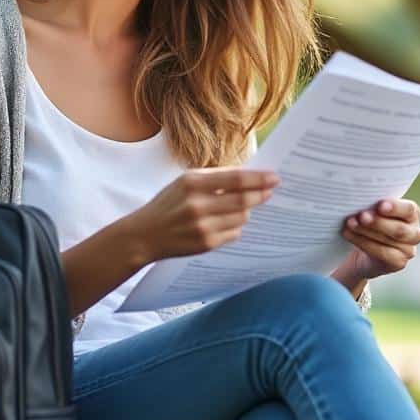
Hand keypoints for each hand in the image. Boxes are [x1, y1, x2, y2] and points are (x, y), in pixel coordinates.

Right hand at [119, 167, 278, 264]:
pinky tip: (225, 223)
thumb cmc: (169, 204)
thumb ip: (214, 178)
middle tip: (270, 191)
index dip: (258, 178)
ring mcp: (202, 227)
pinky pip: (234, 234)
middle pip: (243, 200)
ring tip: (240, 207)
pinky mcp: (206, 244)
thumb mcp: (185, 182)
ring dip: (246, 211)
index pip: (236, 179)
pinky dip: (235, 227)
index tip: (274, 177)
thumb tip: (249, 175)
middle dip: (261, 195)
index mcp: (192, 183)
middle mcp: (197, 205)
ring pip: (242, 218)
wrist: (145, 235)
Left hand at [337, 198, 419, 280]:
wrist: (363, 249)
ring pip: (388, 240)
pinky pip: (381, 253)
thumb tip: (361, 196)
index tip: (380, 205)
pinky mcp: (399, 263)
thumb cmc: (370, 221)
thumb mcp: (374, 209)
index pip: (409, 209)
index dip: (395, 207)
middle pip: (399, 228)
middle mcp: (415, 232)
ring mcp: (409, 250)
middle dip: (378, 222)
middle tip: (361, 215)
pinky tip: (348, 235)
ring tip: (350, 223)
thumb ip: (374, 203)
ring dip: (366, 231)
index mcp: (413, 214)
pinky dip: (363, 242)